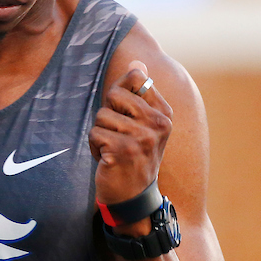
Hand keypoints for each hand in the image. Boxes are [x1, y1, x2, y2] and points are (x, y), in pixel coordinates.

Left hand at [88, 60, 172, 226]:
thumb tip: (137, 63)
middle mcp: (158, 124)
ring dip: (100, 135)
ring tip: (114, 151)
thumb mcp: (143, 124)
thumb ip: (139, 93)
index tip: (127, 119)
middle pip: (115, 94)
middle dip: (108, 114)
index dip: (120, 97)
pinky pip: (95, 133)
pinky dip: (95, 148)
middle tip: (118, 136)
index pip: (135, 79)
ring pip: (102, 115)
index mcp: (165, 114)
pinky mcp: (124, 150)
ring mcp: (142, 137)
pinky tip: (109, 161)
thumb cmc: (134, 156)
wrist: (133, 198)